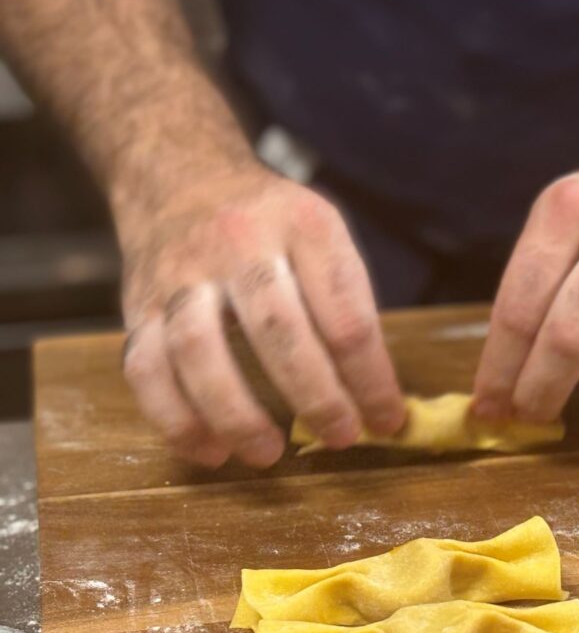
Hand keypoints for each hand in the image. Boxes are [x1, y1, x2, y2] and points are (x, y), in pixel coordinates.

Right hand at [119, 164, 403, 467]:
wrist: (180, 177)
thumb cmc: (271, 226)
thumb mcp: (323, 236)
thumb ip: (346, 306)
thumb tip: (377, 399)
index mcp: (304, 227)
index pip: (345, 313)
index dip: (372, 377)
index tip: (388, 419)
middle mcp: (240, 244)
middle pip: (277, 328)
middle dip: (315, 394)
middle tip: (341, 437)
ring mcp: (181, 274)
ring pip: (199, 348)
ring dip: (235, 412)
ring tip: (268, 454)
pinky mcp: (137, 304)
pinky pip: (145, 368)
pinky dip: (174, 419)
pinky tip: (209, 451)